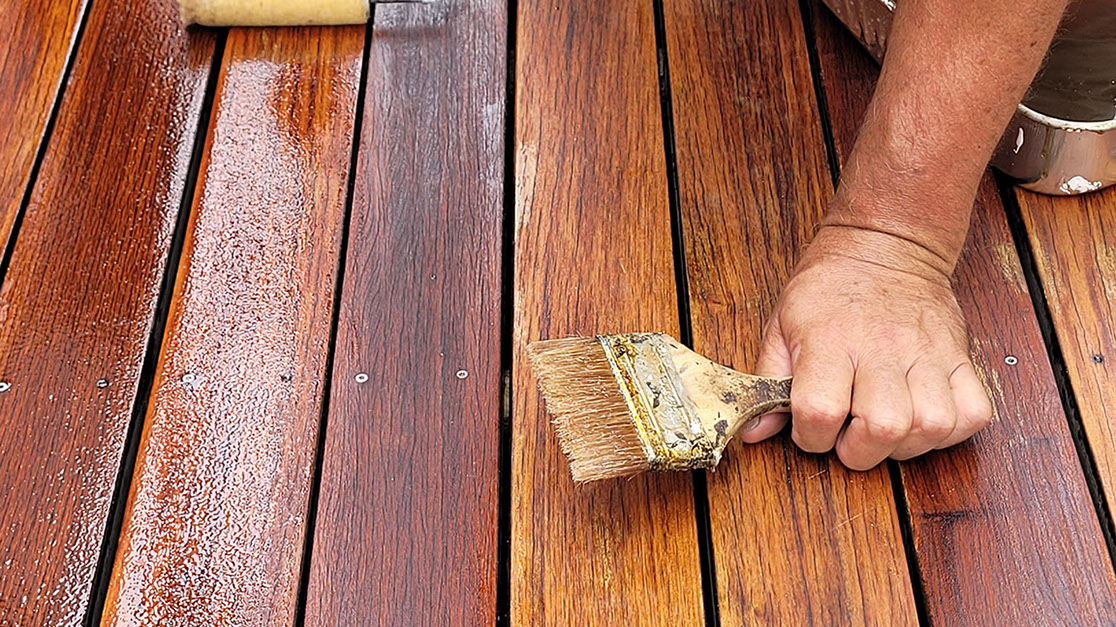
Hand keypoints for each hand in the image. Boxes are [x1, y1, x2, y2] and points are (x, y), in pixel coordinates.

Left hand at [744, 226, 992, 469]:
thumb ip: (768, 380)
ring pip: (931, 425)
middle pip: (883, 427)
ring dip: (905, 444)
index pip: (820, 410)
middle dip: (859, 450)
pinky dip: (951, 430)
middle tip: (849, 435)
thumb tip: (754, 431)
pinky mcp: (959, 356)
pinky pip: (972, 412)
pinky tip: (921, 419)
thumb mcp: (780, 325)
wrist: (884, 244)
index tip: (810, 428)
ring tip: (884, 429)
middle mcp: (881, 348)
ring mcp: (926, 352)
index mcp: (829, 340)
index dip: (810, 436)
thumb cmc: (829, 288)